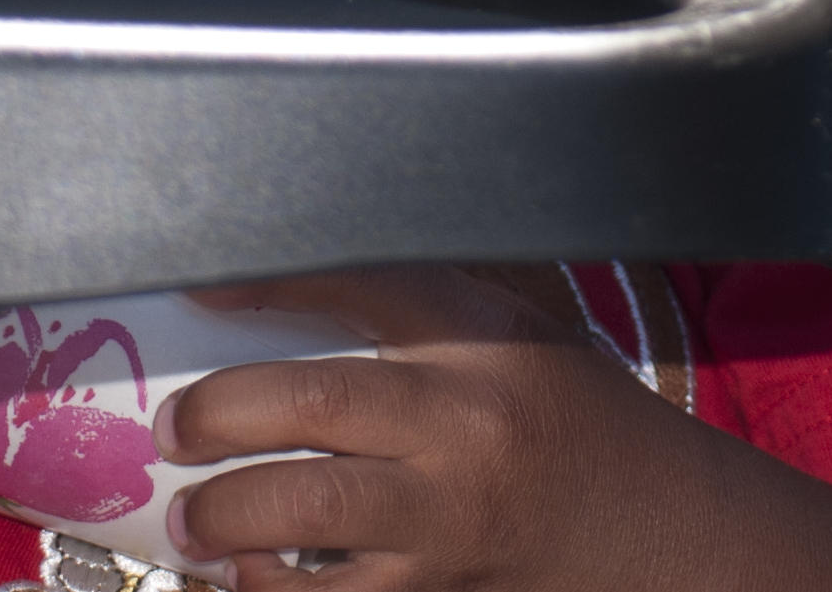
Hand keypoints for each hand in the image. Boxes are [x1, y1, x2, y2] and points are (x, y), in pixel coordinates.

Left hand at [164, 264, 831, 591]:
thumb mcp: (518, 329)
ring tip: (192, 517)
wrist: (653, 524)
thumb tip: (288, 271)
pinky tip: (240, 575)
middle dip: (219, 415)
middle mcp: (465, 424)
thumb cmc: (573, 414)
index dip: (269, 281)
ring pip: (306, 516)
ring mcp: (447, 517)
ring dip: (224, 517)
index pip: (367, 285)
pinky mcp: (434, 589)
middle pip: (314, 404)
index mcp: (485, 341)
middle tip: (178, 425)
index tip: (201, 284)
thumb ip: (423, 303)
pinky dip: (266, 589)